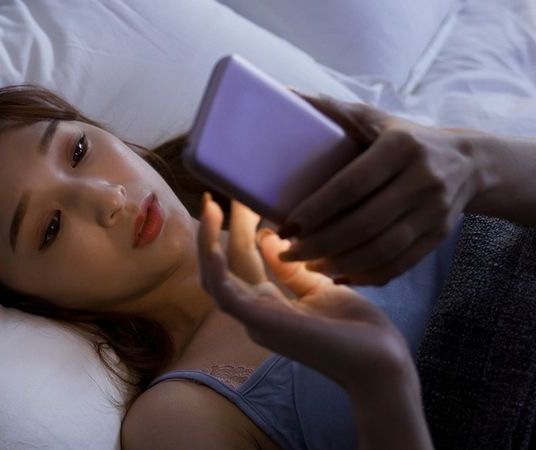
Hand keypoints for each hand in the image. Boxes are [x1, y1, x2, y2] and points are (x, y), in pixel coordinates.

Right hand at [197, 193, 412, 391]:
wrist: (380, 361)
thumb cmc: (357, 329)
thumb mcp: (321, 285)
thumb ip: (292, 267)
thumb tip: (268, 237)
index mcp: (268, 304)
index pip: (241, 260)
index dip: (236, 229)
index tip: (240, 198)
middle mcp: (255, 312)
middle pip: (222, 265)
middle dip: (216, 228)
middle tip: (217, 194)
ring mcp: (256, 320)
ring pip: (215, 280)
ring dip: (207, 243)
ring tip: (209, 209)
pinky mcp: (262, 325)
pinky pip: (228, 298)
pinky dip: (216, 272)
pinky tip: (215, 247)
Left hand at [277, 93, 477, 284]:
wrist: (468, 162)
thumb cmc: (404, 139)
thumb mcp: (373, 118)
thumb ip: (331, 109)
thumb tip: (284, 93)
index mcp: (400, 147)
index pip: (350, 186)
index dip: (316, 210)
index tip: (286, 228)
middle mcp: (422, 179)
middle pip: (364, 224)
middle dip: (320, 244)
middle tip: (289, 253)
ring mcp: (434, 211)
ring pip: (382, 250)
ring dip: (340, 264)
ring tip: (309, 266)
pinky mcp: (439, 236)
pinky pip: (400, 264)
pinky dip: (367, 276)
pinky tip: (339, 276)